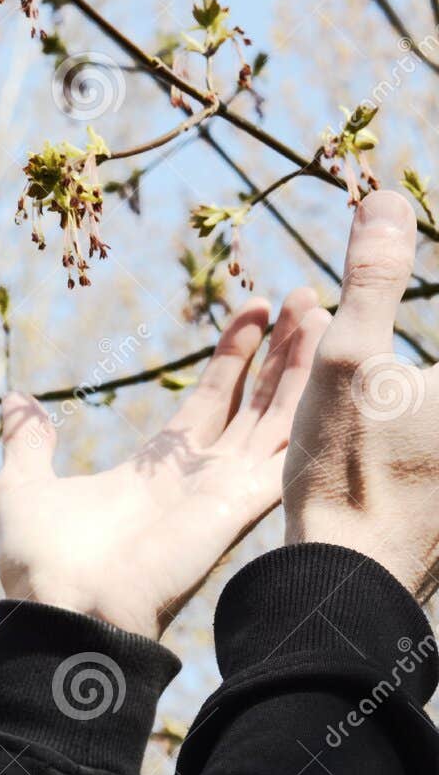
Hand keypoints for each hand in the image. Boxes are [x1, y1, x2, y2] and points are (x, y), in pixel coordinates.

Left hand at [0, 290, 329, 639]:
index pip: (211, 400)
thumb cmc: (41, 559)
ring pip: (279, 418)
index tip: (249, 308)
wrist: (59, 606)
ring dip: (301, 368)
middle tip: (301, 296)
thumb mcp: (24, 484)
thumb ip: (29, 441)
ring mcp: (221, 492)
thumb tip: (15, 402)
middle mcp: (197, 479)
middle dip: (280, 351)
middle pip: (255, 402)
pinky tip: (332, 370)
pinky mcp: (236, 508)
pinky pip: (285, 455)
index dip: (233, 355)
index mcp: (156, 471)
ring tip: (318, 310)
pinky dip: (309, 412)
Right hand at [282, 190, 438, 599]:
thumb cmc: (345, 469)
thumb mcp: (344, 361)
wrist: (350, 576)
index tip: (402, 221)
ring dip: (418, 383)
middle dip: (389, 327)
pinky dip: (428, 407)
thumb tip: (381, 198)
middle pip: (434, 366)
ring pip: (435, 397)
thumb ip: (372, 279)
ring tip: (365, 362)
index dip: (409, 278)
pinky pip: (438, 430)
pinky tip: (407, 413)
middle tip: (368, 309)